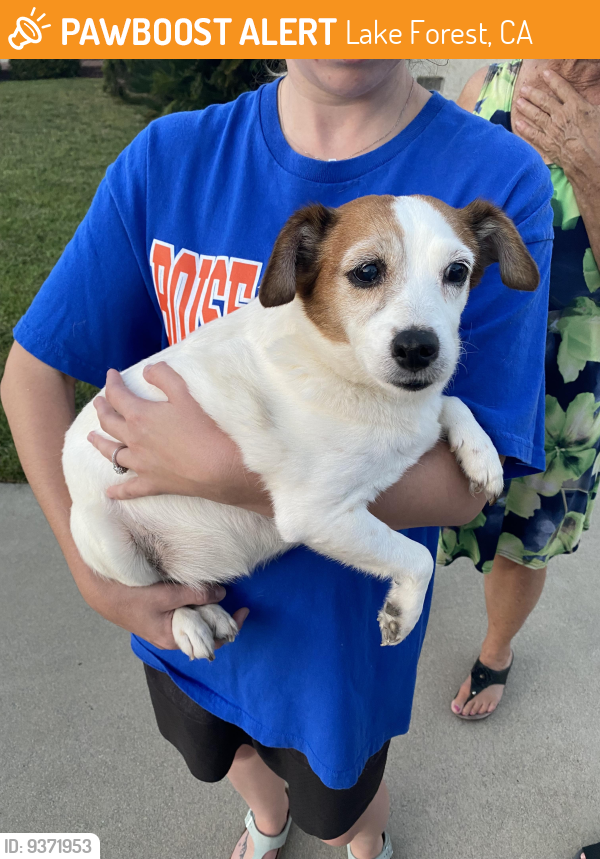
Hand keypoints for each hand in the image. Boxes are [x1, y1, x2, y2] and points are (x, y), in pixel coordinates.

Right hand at [82, 570, 248, 650]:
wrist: (102, 593)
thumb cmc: (130, 598)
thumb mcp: (166, 595)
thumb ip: (194, 594)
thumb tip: (222, 593)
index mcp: (174, 639)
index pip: (211, 641)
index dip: (230, 626)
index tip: (244, 609)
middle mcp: (173, 635)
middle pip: (206, 629)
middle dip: (220, 613)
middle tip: (231, 594)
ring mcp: (168, 624)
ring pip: (197, 618)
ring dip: (208, 604)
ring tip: (215, 589)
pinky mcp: (163, 613)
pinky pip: (186, 610)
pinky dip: (196, 600)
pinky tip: (198, 588)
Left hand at [88, 363, 269, 511]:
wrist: (217, 467)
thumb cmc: (203, 429)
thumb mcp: (185, 394)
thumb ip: (164, 377)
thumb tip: (147, 370)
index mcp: (139, 416)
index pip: (117, 395)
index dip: (112, 382)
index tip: (111, 374)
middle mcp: (133, 440)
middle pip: (108, 422)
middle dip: (101, 409)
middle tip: (98, 402)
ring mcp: (140, 464)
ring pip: (111, 453)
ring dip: (99, 443)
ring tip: (91, 437)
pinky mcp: (151, 483)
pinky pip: (129, 489)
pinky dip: (118, 491)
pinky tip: (110, 492)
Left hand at [515, 69, 599, 187]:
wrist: (590, 159)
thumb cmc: (599, 137)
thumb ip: (598, 103)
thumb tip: (598, 98)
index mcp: (576, 105)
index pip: (562, 88)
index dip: (553, 80)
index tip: (545, 73)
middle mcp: (561, 115)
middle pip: (544, 101)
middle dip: (533, 94)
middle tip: (524, 89)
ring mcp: (553, 130)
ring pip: (536, 116)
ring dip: (526, 108)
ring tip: (518, 102)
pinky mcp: (548, 145)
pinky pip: (533, 135)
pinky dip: (525, 129)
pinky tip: (518, 123)